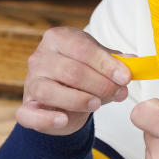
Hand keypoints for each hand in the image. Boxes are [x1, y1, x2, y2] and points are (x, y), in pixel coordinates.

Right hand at [16, 27, 130, 135]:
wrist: (65, 98)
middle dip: (100, 84)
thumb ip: (117, 62)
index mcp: (58, 38)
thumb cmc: (84, 75)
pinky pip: (28, 114)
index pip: (82, 48)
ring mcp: (30, 82)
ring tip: (97, 104)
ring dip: (78, 99)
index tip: (125, 77)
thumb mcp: (101, 64)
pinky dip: (46, 119)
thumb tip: (132, 62)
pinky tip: (63, 120)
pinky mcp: (26, 106)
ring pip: (49, 91)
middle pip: (71, 71)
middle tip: (118, 93)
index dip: (106, 64)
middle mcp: (40, 57)